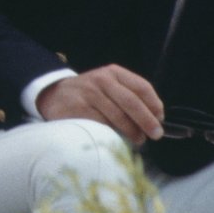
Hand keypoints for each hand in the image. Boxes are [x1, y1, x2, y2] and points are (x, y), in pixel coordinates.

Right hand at [36, 64, 163, 143]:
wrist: (53, 94)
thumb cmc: (88, 94)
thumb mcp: (108, 85)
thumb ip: (128, 95)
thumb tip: (155, 118)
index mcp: (114, 72)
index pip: (142, 87)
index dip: (154, 104)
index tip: (160, 119)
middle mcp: (102, 80)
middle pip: (132, 102)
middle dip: (147, 120)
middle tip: (156, 134)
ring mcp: (89, 94)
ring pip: (118, 116)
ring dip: (132, 131)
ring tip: (139, 140)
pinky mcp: (79, 108)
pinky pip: (102, 124)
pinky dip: (114, 133)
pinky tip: (119, 138)